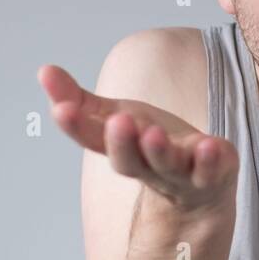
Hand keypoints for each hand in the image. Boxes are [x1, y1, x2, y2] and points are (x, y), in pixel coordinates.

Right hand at [37, 64, 238, 211]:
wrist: (201, 188)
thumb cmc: (153, 145)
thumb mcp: (116, 117)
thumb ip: (81, 101)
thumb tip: (43, 70)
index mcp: (121, 150)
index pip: (94, 140)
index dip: (77, 127)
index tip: (61, 110)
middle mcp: (149, 167)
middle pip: (130, 162)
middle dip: (121, 143)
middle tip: (117, 122)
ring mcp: (183, 174)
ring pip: (169, 167)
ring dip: (160, 152)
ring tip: (153, 134)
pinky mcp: (215, 173)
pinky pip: (213, 170)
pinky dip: (212, 161)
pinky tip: (210, 146)